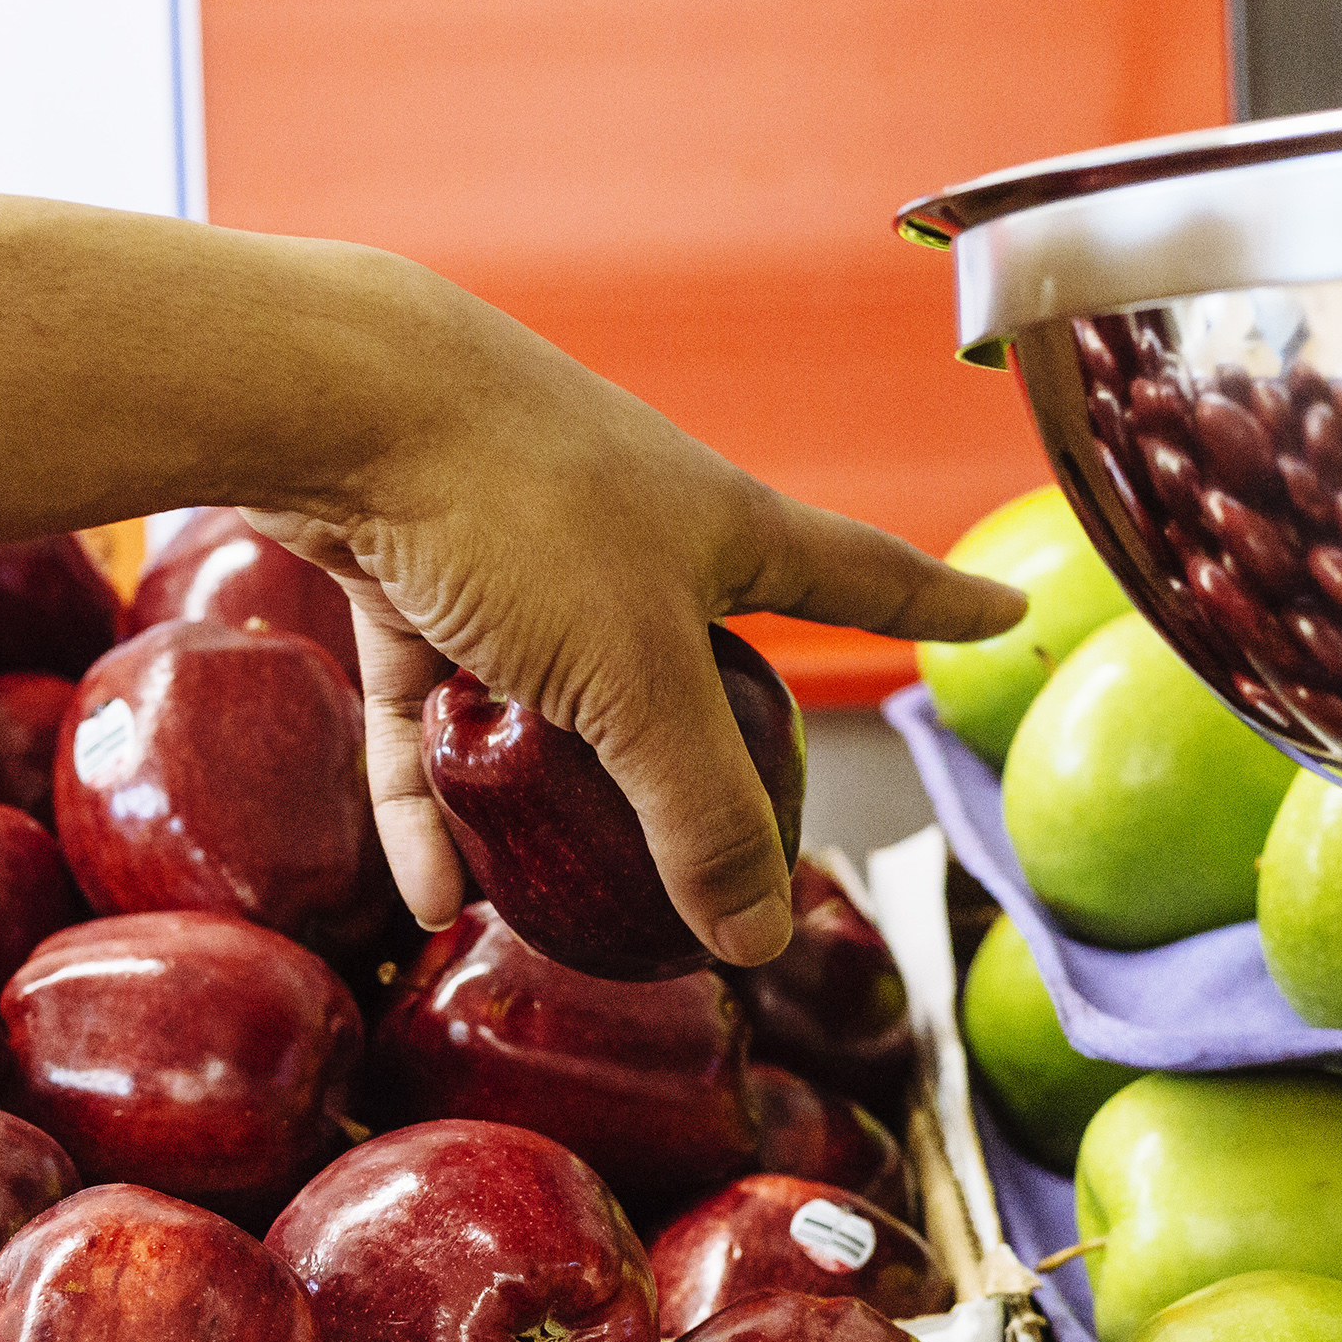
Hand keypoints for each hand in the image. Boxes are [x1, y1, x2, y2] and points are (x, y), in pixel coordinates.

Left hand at [251, 296, 1022, 966]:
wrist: (343, 401)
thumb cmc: (518, 508)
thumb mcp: (637, 683)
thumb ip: (702, 815)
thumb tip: (756, 940)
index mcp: (720, 531)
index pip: (859, 578)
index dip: (933, 607)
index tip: (997, 614)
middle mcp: (625, 536)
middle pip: (684, 662)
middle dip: (699, 746)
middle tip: (723, 825)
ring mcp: (510, 557)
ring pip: (539, 703)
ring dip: (541, 805)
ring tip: (543, 907)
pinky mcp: (404, 582)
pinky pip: (427, 718)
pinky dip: (430, 804)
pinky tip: (427, 895)